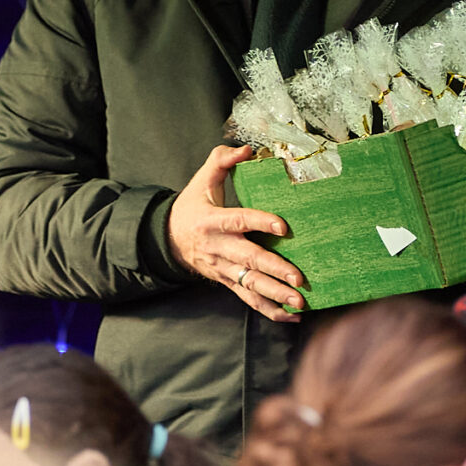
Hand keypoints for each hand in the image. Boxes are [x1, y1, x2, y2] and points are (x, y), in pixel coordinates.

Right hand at [167, 144, 304, 322]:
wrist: (166, 240)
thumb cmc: (191, 207)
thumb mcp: (201, 180)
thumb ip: (221, 161)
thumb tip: (245, 149)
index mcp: (213, 221)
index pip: (240, 220)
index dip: (261, 222)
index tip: (283, 226)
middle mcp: (219, 248)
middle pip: (249, 260)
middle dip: (275, 270)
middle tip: (299, 279)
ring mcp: (223, 269)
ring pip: (250, 285)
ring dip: (275, 296)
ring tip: (300, 303)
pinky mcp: (227, 282)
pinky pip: (248, 299)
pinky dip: (270, 310)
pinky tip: (292, 316)